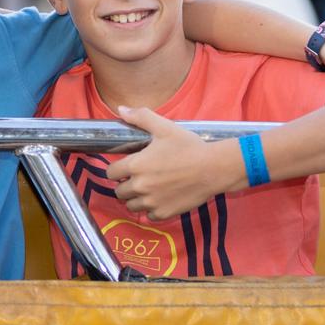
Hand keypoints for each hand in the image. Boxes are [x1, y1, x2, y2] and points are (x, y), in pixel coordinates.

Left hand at [106, 107, 241, 220]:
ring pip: (131, 205)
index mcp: (135, 165)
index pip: (110, 173)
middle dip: (125, 184)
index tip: (126, 166)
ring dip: (135, 198)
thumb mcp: (165, 127)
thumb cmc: (189, 147)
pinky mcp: (164, 213)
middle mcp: (140, 186)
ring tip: (147, 189)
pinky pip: (149, 215)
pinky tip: (160, 198)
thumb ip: (140, 117)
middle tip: (138, 177)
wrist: (214, 168)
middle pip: (119, 191)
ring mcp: (152, 202)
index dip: (117, 169)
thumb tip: (121, 109)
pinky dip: (151, 209)